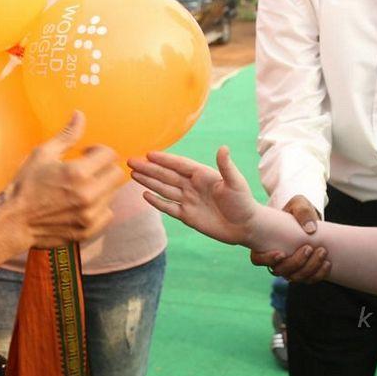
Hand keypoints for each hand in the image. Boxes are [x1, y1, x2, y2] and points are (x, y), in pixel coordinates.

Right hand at [6, 112, 124, 248]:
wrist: (14, 221)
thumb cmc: (26, 186)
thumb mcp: (43, 154)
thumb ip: (66, 136)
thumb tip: (80, 115)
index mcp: (78, 173)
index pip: (110, 155)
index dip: (99, 150)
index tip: (86, 154)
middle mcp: (88, 195)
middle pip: (116, 174)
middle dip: (104, 168)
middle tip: (87, 169)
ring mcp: (89, 215)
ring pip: (112, 194)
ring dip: (102, 187)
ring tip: (82, 187)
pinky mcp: (88, 230)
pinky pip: (107, 213)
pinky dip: (99, 207)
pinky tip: (82, 204)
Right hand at [128, 146, 260, 245]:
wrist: (245, 227)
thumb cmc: (243, 202)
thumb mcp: (235, 183)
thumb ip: (226, 166)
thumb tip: (223, 148)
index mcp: (202, 175)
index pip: (179, 164)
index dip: (164, 159)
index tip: (148, 153)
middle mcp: (192, 185)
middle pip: (166, 175)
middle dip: (149, 168)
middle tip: (131, 161)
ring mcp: (188, 200)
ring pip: (164, 189)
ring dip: (149, 181)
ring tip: (133, 174)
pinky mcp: (187, 216)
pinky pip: (169, 207)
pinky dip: (157, 201)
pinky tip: (145, 194)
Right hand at [251, 196, 329, 283]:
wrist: (310, 220)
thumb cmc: (298, 210)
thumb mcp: (299, 204)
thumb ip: (302, 211)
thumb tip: (309, 229)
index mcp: (264, 244)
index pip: (257, 259)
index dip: (267, 260)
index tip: (281, 253)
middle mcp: (275, 259)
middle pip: (280, 271)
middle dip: (296, 262)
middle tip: (309, 248)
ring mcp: (289, 267)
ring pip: (295, 277)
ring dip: (309, 268)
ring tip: (322, 252)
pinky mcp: (303, 271)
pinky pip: (308, 279)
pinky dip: (318, 274)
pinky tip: (327, 263)